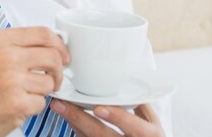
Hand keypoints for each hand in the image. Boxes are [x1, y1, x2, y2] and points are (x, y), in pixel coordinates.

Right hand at [0, 27, 69, 136]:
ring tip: (23, 95)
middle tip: (53, 79)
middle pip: (53, 56)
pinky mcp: (17, 102)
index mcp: (0, 40)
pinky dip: (33, 108)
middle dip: (58, 70)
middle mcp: (6, 56)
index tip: (63, 55)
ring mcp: (12, 79)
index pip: (43, 33)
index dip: (59, 45)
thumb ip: (16, 46)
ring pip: (50, 82)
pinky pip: (42, 103)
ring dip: (42, 92)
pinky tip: (16, 106)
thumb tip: (50, 45)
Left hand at [50, 101, 165, 136]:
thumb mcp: (153, 123)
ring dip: (72, 121)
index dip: (118, 117)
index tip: (99, 107)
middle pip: (102, 134)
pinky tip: (66, 115)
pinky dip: (75, 127)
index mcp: (150, 135)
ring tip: (58, 106)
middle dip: (80, 119)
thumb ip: (142, 104)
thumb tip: (130, 80)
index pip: (136, 128)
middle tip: (61, 104)